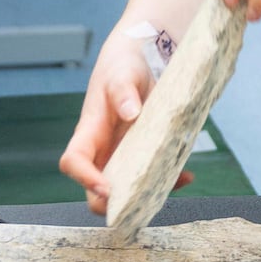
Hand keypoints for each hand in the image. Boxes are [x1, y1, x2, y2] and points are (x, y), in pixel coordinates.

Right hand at [59, 29, 191, 214]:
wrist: (143, 58)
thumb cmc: (125, 65)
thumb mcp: (122, 73)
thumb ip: (123, 91)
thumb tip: (130, 112)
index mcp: (89, 131)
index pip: (73, 162)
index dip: (84, 178)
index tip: (106, 188)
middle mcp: (104, 149)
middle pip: (95, 189)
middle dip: (113, 203)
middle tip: (139, 203)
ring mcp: (124, 155)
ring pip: (127, 189)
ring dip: (146, 196)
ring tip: (173, 184)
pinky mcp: (145, 155)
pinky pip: (152, 178)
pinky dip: (169, 182)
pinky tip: (187, 175)